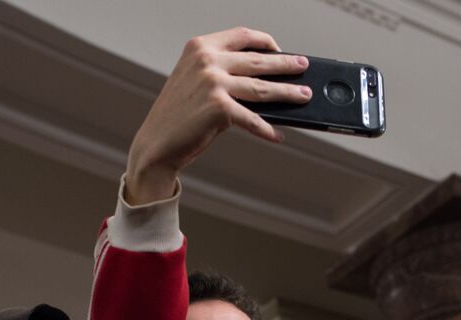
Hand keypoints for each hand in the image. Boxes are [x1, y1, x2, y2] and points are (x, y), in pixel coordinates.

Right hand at [125, 27, 309, 204]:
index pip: (242, 35)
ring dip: (287, 93)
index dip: (265, 42)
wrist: (156, 143)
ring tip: (303, 96)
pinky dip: (267, 130)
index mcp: (200, 47)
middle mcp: (206, 60)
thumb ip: (223, 73)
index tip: (280, 49)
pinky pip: (253, 119)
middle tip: (303, 66)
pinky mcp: (219, 108)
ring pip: (262, 87)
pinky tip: (278, 134)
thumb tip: (263, 80)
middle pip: (258, 60)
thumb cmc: (177, 115)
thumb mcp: (195, 82)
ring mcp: (213, 82)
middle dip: (285, 65)